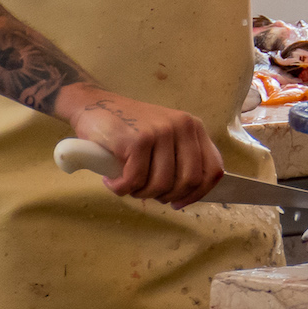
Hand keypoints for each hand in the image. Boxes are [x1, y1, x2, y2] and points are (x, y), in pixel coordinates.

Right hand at [58, 84, 225, 206]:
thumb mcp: (165, 139)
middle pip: (188, 181)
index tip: (179, 203)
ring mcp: (160, 131)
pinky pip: (135, 180)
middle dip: (166, 196)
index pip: (212, 170)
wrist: (95, 105)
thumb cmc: (130, 128)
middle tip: (145, 192)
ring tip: (126, 184)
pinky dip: (121, 188)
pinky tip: (112, 181)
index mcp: (194, 128)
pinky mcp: (138, 139)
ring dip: (140, 193)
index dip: (199, 193)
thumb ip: (181, 160)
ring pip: (160, 184)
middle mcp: (182, 127)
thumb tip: (186, 196)